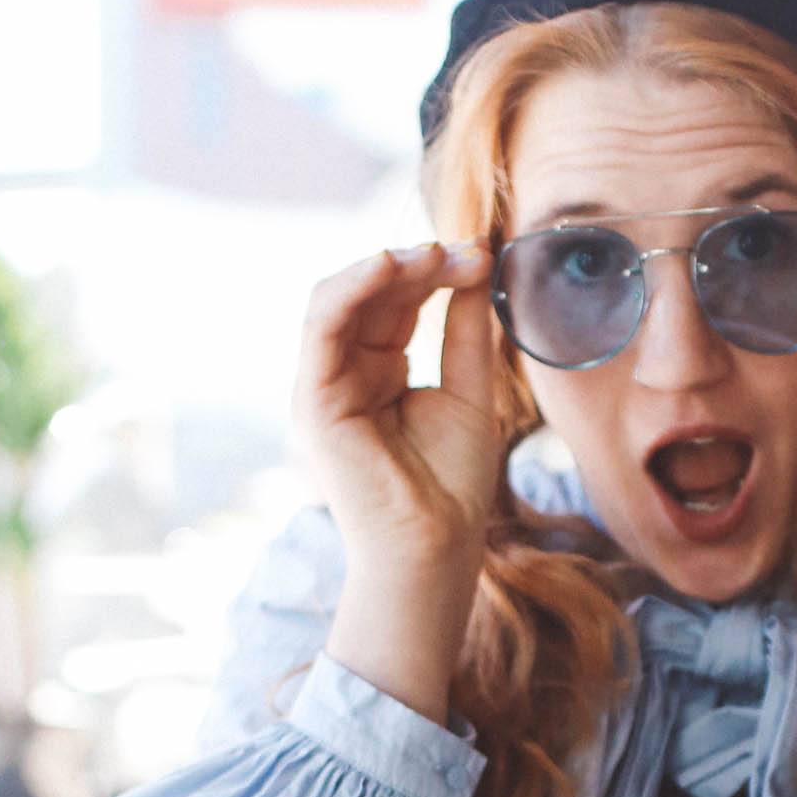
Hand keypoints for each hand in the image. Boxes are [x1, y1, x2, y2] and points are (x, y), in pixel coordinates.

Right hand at [292, 240, 501, 723]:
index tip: (483, 256)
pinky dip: (352, 287)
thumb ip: (466, 329)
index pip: (397, 302)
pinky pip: (323, 326)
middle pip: (371, 294)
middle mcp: (346, 373)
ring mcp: (325, 385)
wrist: (434, 546)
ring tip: (433, 253)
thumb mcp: (468, 388)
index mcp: (379, 372)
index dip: (436, 271)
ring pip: (340, 299)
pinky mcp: (314, 400)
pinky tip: (390, 263)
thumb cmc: (451, 483)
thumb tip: (477, 265)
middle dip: (418, 263)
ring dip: (386, 266)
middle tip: (467, 250)